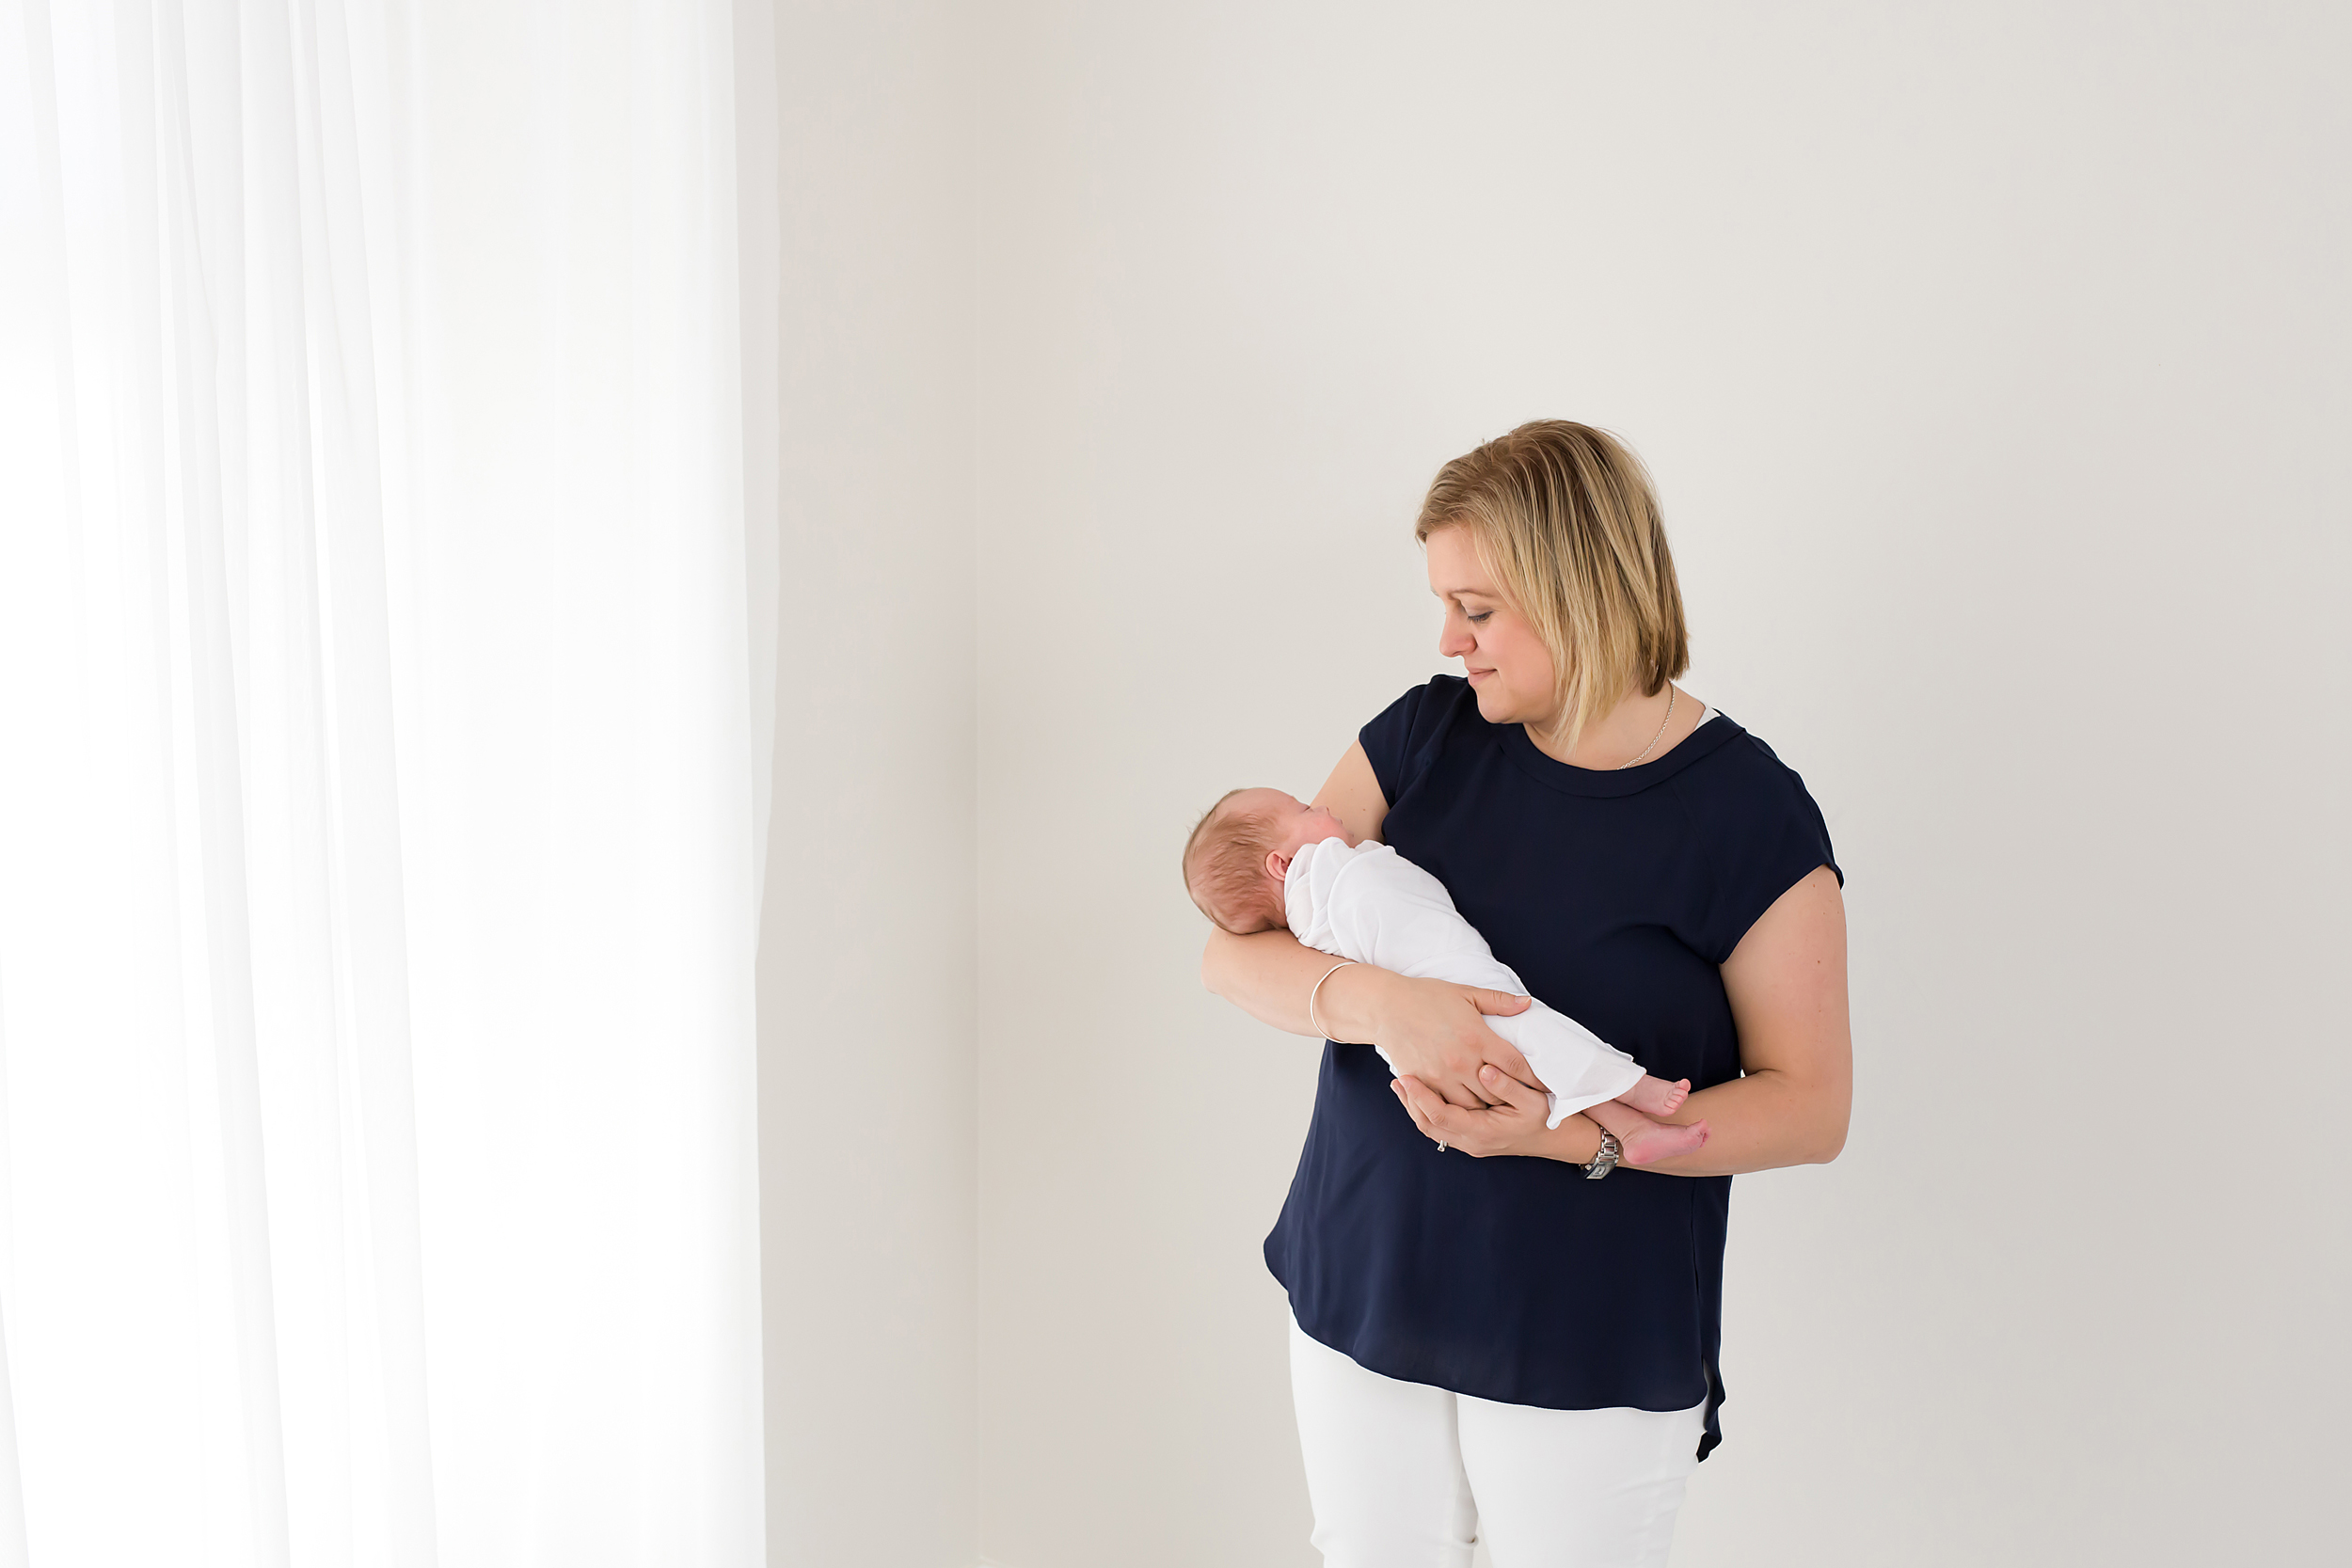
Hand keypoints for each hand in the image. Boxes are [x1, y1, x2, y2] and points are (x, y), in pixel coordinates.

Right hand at [1327, 969, 1541, 1109]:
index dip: (1534, 1077)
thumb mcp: (1466, 993)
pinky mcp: (1425, 1083)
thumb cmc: (1427, 996)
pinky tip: (1474, 1109)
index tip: (1547, 1084)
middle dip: (1514, 1096)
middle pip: (1498, 1090)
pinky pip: (1450, 1105)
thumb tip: (1528, 1004)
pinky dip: (1464, 1109)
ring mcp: (1442, 1075)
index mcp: (1477, 1037)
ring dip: (1490, 1107)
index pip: (1515, 1064)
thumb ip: (1499, 1002)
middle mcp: (1462, 1060)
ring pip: (1475, 1104)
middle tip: (1531, 1102)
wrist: (1386, 1007)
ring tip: (1504, 1109)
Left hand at [1392, 1064, 1564, 1157]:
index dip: (1420, 1096)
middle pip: (1428, 1124)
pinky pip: (1441, 1127)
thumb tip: (1484, 1070)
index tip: (1406, 1076)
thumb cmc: (1547, 1118)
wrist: (1558, 1140)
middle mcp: (1472, 1142)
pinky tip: (1423, 1094)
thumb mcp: (1533, 1100)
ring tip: (1402, 1083)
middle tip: (1398, 1077)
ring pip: (1432, 1128)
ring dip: (1415, 1107)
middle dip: (1410, 1102)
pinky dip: (1427, 1111)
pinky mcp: (1472, 1138)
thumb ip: (1507, 1085)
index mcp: (1482, 1132)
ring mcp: (1471, 1143)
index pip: (1440, 1115)